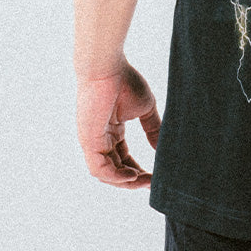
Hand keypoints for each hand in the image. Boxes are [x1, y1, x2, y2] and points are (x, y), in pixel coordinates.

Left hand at [76, 60, 159, 188]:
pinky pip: (99, 167)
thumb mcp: (145, 108)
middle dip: (134, 180)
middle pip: (115, 170)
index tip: (155, 175)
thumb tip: (162, 148)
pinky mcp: (89, 140)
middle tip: (152, 183)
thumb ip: (153, 129)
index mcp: (112, 131)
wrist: (108, 68)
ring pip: (106, 173)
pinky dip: (115, 176)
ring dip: (125, 181)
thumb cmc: (124, 81)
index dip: (138, 170)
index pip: (124, 159)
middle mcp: (100, 140)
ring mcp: (93, 141)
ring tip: (144, 180)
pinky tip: (132, 175)